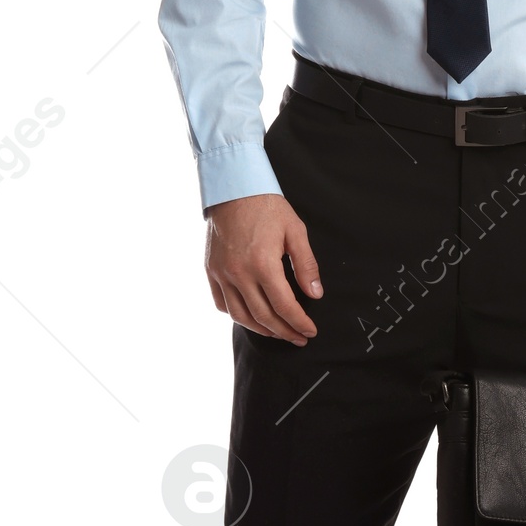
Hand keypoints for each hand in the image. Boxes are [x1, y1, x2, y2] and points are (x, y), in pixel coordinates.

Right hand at [204, 194, 322, 344]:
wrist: (233, 188)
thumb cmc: (266, 207)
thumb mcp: (295, 231)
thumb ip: (306, 265)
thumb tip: (315, 294)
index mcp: (263, 264)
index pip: (284, 306)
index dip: (299, 323)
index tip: (310, 331)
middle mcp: (239, 273)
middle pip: (263, 317)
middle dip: (284, 332)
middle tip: (298, 338)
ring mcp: (221, 273)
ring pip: (240, 316)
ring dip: (261, 329)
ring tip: (277, 332)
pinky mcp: (210, 270)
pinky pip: (221, 303)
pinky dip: (237, 315)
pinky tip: (250, 316)